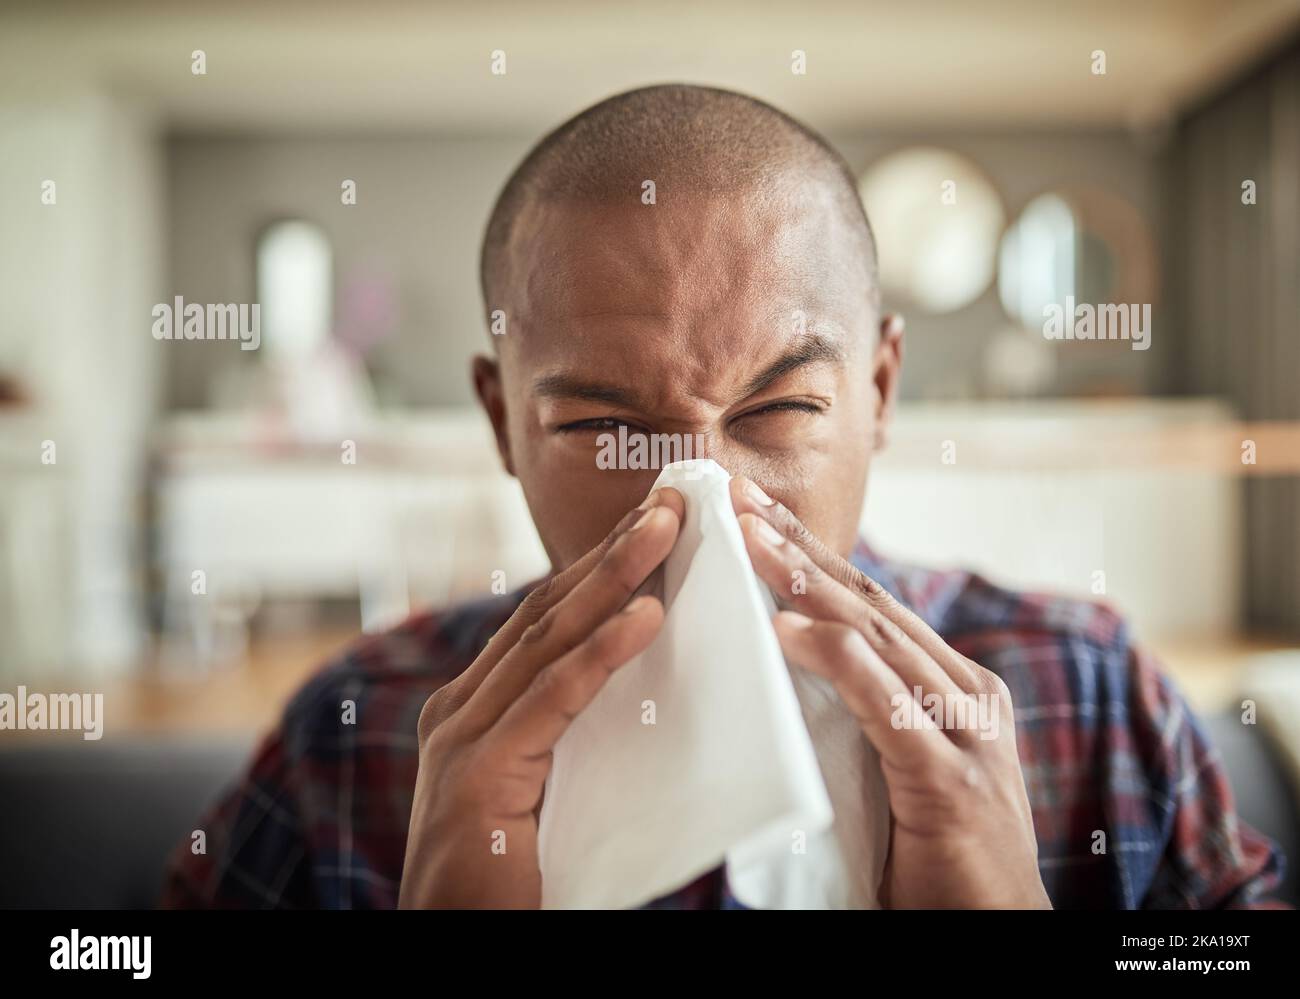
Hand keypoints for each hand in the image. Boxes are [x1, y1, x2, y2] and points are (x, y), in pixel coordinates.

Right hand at [398, 488, 684, 907]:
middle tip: (668, 501)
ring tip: (666, 530)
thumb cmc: (508, 874)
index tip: (652, 522)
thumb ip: (567, 728)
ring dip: (613, 579)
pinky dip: (601, 654)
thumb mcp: (543, 782)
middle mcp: (460, 708)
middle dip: (611, 553)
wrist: (454, 943)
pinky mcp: (480, 773)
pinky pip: (554, 700)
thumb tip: (635, 676)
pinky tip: (645, 617)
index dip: (599, 567)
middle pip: (548, 612)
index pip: (546, 621)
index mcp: (474, 706)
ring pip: (550, 639)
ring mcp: (462, 736)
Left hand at [730, 476, 1050, 908]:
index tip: (757, 511)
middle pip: (870, 603)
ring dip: (806, 583)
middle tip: (741, 498)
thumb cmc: (935, 853)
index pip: (872, 604)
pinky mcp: (949, 780)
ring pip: (876, 636)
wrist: (995, 935)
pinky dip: (835, 659)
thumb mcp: (898, 762)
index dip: (814, 553)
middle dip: (802, 547)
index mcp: (955, 686)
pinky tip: (785, 629)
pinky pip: (884, 703)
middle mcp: (967, 694)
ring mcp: (966, 733)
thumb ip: (867, 709)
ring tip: (750, 540)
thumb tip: (791, 655)